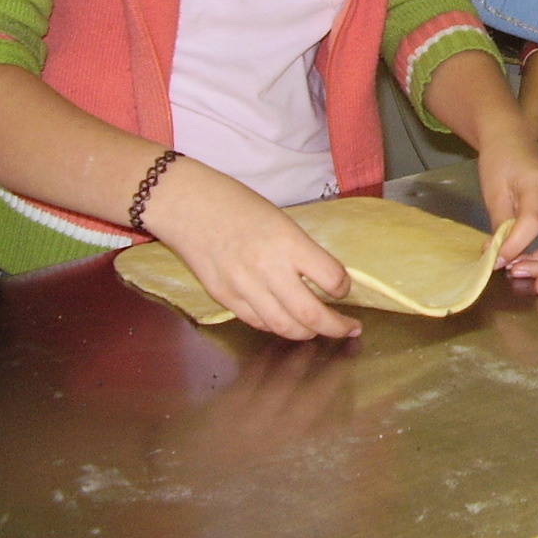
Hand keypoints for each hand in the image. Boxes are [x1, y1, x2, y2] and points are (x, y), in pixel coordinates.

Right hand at [143, 159, 360, 340]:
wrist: (186, 204)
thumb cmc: (236, 203)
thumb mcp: (281, 220)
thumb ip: (301, 250)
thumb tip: (325, 277)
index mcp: (287, 241)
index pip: (331, 278)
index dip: (344, 288)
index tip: (346, 288)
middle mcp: (267, 268)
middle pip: (310, 313)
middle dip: (336, 326)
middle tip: (351, 328)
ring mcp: (242, 287)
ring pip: (284, 327)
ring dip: (308, 334)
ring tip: (321, 331)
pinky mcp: (222, 297)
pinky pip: (257, 322)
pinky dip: (277, 327)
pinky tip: (287, 324)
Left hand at [477, 135, 537, 295]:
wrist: (513, 140)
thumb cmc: (501, 162)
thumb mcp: (494, 192)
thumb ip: (500, 226)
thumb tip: (499, 258)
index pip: (532, 220)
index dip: (516, 245)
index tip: (497, 261)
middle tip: (537, 286)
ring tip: (519, 273)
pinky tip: (525, 263)